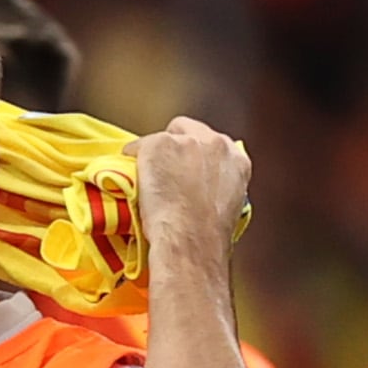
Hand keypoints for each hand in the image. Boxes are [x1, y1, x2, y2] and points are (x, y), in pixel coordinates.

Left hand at [130, 116, 251, 249]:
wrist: (192, 236)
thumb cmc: (206, 233)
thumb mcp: (226, 203)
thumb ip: (217, 183)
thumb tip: (199, 185)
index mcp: (236, 159)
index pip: (211, 142)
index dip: (194, 154)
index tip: (182, 167)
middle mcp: (216, 143)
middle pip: (186, 130)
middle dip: (173, 144)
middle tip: (161, 167)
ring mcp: (186, 142)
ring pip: (162, 137)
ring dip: (154, 154)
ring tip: (147, 177)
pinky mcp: (158, 144)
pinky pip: (136, 147)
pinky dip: (131, 159)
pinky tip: (131, 178)